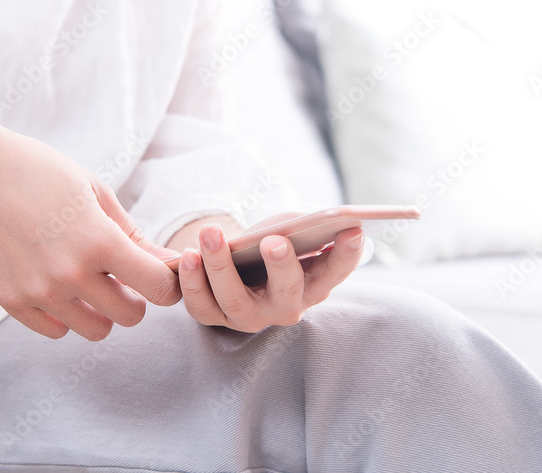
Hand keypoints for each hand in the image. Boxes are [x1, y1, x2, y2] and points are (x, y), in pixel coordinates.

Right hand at [0, 105, 181, 340]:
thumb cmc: (41, 174)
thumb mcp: (97, 194)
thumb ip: (135, 237)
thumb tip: (172, 267)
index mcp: (99, 240)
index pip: (158, 288)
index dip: (166, 282)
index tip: (159, 273)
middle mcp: (70, 273)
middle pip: (131, 316)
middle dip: (135, 298)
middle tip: (123, 276)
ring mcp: (38, 292)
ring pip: (96, 330)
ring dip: (102, 311)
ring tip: (91, 281)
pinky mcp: (11, 301)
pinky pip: (56, 331)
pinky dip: (66, 315)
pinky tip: (61, 287)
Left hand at [176, 214, 364, 332]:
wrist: (237, 264)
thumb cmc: (272, 241)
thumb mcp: (291, 230)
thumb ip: (302, 227)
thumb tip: (304, 221)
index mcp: (315, 283)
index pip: (336, 271)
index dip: (347, 254)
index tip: (354, 229)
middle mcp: (287, 307)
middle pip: (287, 292)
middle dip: (281, 266)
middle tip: (275, 240)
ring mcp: (251, 317)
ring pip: (236, 300)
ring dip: (221, 266)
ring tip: (211, 234)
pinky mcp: (216, 318)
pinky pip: (202, 307)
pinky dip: (192, 281)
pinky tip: (187, 255)